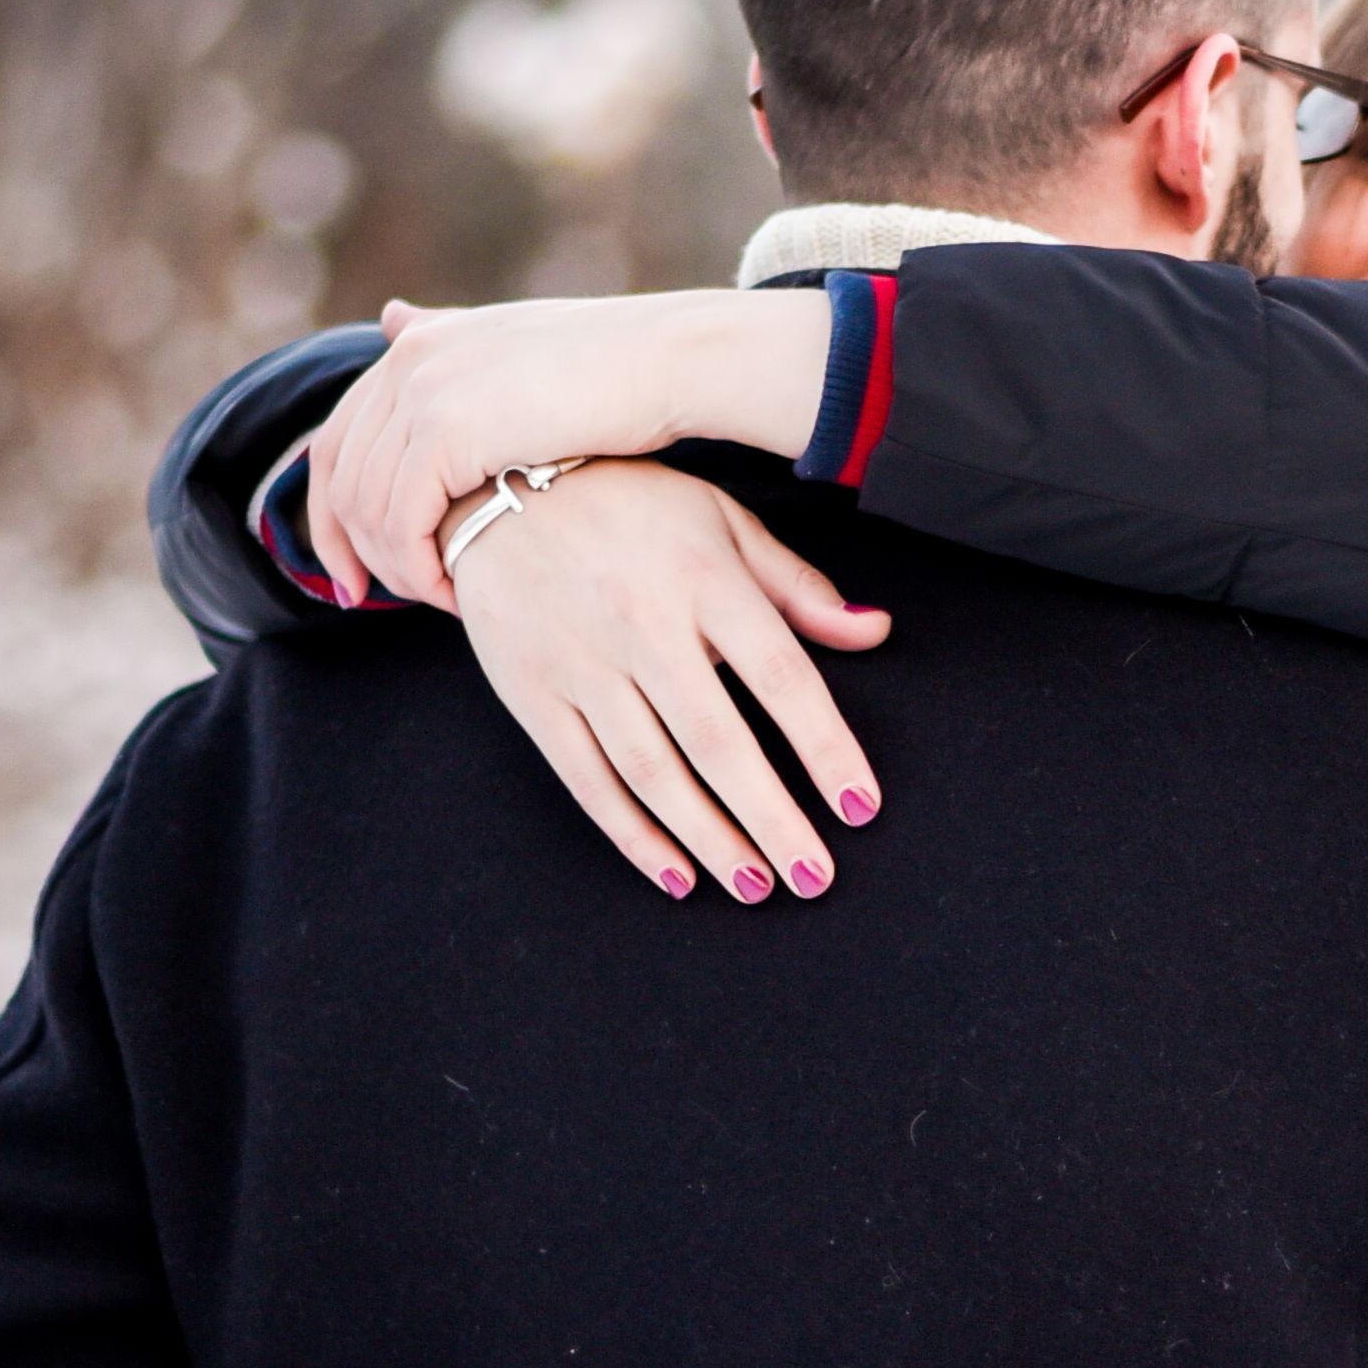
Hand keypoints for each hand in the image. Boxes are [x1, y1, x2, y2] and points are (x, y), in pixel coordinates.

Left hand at [306, 286, 826, 613]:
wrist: (673, 363)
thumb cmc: (621, 373)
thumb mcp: (520, 349)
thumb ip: (454, 345)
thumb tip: (394, 318)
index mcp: (421, 342)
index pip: (336, 437)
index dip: (331, 510)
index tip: (350, 570)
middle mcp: (409, 359)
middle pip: (339, 476)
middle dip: (349, 549)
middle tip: (366, 601)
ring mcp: (423, 392)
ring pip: (367, 508)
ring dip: (395, 568)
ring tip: (441, 597)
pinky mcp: (446, 432)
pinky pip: (401, 525)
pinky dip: (420, 571)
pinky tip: (458, 593)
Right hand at [449, 462, 892, 901]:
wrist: (493, 481)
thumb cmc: (629, 504)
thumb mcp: (721, 521)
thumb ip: (796, 586)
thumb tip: (874, 630)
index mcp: (704, 579)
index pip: (781, 676)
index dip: (825, 747)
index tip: (860, 807)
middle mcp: (643, 625)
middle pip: (718, 742)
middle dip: (772, 820)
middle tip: (814, 878)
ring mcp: (582, 664)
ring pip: (652, 772)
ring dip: (708, 839)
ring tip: (755, 886)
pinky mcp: (532, 694)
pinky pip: (587, 778)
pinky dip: (632, 835)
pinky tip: (675, 875)